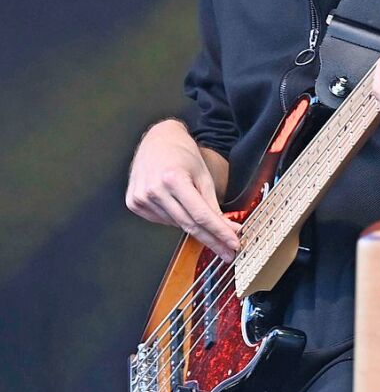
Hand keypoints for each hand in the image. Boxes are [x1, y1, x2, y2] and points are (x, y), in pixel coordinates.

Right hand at [126, 119, 239, 260]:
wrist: (158, 140)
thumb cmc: (182, 154)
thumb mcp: (203, 175)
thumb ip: (213, 205)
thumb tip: (227, 229)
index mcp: (173, 179)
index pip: (200, 215)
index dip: (219, 232)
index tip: (233, 244)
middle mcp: (154, 189)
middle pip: (188, 225)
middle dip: (211, 240)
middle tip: (228, 251)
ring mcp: (141, 197)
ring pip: (176, 224)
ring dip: (193, 226)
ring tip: (200, 216)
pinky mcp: (134, 203)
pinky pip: (162, 220)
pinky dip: (175, 218)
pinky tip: (178, 206)